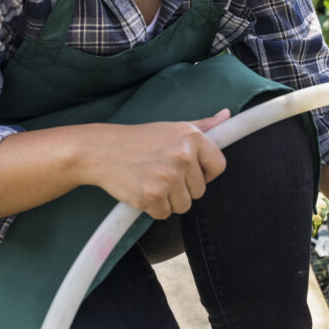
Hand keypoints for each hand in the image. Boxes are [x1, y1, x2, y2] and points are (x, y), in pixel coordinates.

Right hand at [83, 109, 229, 218]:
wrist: (101, 150)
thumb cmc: (140, 140)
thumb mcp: (173, 128)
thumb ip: (204, 125)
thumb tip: (227, 114)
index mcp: (192, 137)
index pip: (219, 166)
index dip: (206, 173)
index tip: (191, 171)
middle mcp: (183, 155)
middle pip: (200, 190)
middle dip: (182, 187)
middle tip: (161, 173)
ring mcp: (168, 176)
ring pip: (184, 205)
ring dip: (169, 200)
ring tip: (151, 181)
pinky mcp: (152, 195)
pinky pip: (165, 214)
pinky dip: (153, 208)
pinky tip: (141, 190)